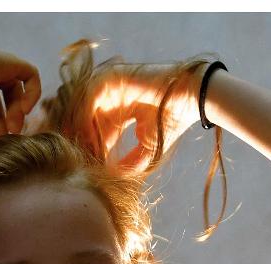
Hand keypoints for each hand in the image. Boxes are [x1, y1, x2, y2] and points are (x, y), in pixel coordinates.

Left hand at [82, 59, 206, 173]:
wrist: (190, 100)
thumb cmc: (171, 123)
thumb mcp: (146, 150)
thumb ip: (129, 163)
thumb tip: (114, 178)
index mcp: (118, 111)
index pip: (93, 130)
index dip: (90, 149)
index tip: (89, 168)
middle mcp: (111, 98)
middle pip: (83, 120)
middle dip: (80, 141)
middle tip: (81, 161)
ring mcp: (109, 86)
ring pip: (82, 108)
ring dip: (80, 131)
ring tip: (85, 152)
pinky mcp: (110, 78)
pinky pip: (87, 98)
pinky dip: (85, 119)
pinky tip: (91, 138)